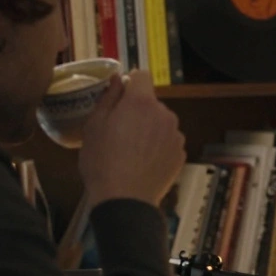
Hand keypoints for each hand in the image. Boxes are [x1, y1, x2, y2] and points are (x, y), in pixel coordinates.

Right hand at [79, 70, 185, 206]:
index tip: (121, 98)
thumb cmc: (103, 162)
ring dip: (150, 129)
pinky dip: (158, 147)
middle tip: (120, 132)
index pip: (142, 75)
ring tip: (132, 151)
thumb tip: (117, 79)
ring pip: (161, 122)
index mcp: (141, 102)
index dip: (130, 83)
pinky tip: (143, 162)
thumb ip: (108, 98)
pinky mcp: (180, 153)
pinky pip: (168, 141)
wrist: (125, 200)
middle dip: (138, 111)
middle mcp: (164, 113)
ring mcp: (175, 134)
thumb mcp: (94, 126)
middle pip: (151, 102)